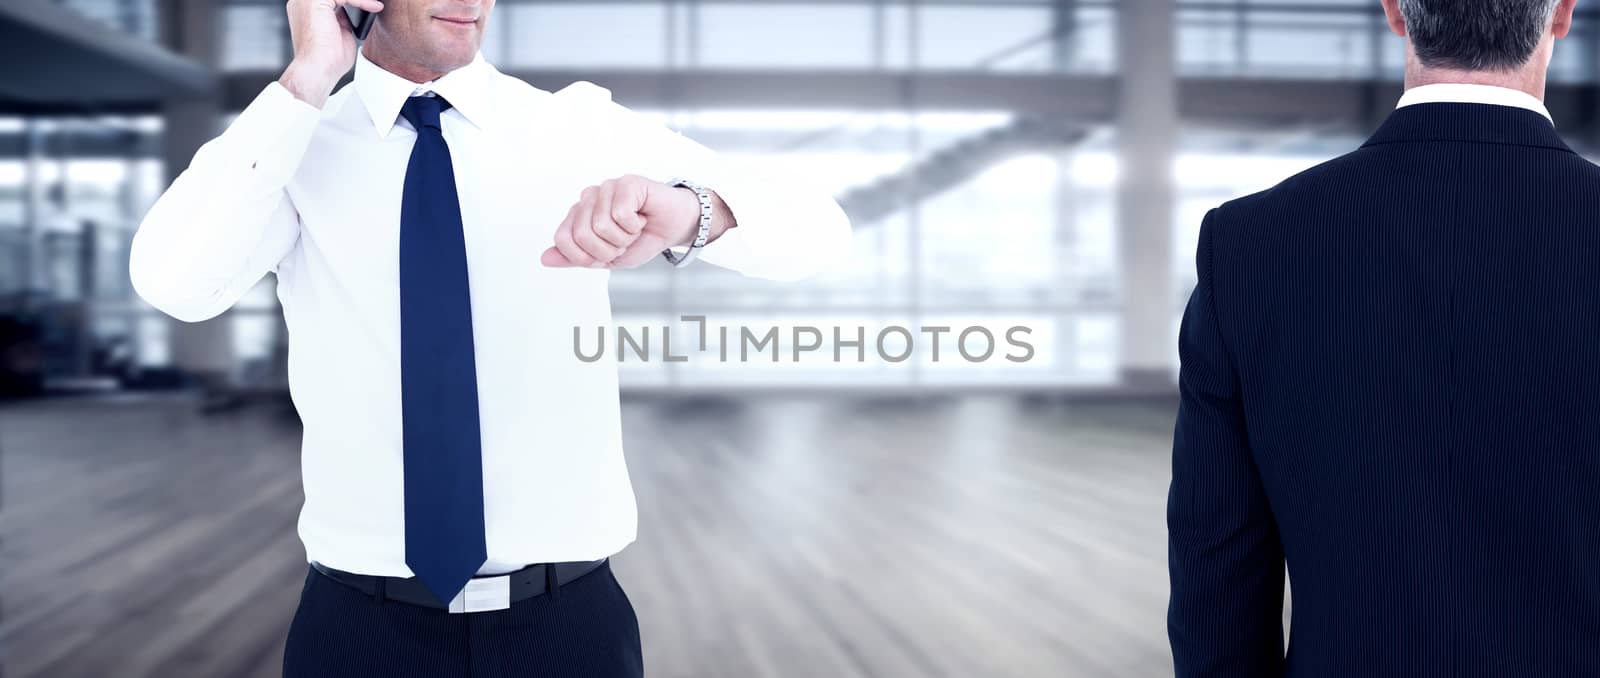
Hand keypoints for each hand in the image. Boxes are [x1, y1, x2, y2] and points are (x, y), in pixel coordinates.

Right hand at [278, 0, 384, 107]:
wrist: (319, 70)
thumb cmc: (328, 60)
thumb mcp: (340, 32)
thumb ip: (342, 19)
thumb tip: (350, 11)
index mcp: (306, 8)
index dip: (353, 1)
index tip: (371, 5)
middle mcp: (302, 2)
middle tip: (373, 4)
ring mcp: (305, 0)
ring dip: (360, 0)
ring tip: (375, 6)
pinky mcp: (314, 2)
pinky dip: (360, 1)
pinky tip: (372, 7)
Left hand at [541, 175, 731, 269]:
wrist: (674, 229)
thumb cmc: (642, 240)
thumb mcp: (606, 259)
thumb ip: (575, 258)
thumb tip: (544, 258)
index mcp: (579, 215)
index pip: (563, 240)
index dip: (586, 257)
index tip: (607, 254)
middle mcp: (588, 198)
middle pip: (581, 235)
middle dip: (608, 249)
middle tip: (624, 242)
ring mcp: (606, 188)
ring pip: (601, 225)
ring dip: (624, 238)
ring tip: (634, 229)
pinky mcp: (626, 183)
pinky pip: (620, 214)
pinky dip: (635, 225)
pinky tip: (642, 218)